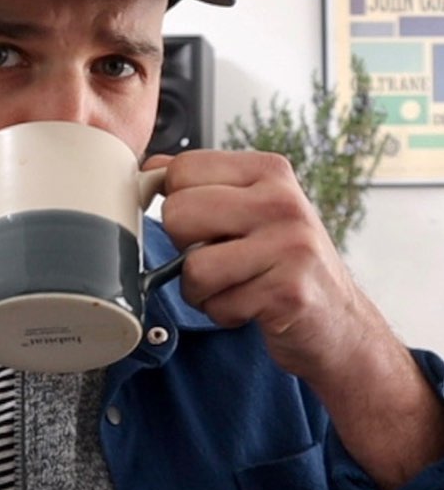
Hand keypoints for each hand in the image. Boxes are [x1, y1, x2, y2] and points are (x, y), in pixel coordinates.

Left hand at [145, 149, 356, 381]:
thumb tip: (148, 168)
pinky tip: (254, 306)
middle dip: (185, 249)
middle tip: (220, 258)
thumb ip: (200, 185)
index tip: (201, 225)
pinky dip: (223, 313)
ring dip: (202, 290)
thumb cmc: (284, 263)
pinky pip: (217, 304)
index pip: (181, 169)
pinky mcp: (289, 290)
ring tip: (235, 285)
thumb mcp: (248, 209)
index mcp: (268, 170)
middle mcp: (282, 201)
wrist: (339, 321)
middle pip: (178, 214)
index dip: (176, 204)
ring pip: (193, 267)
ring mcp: (290, 245)